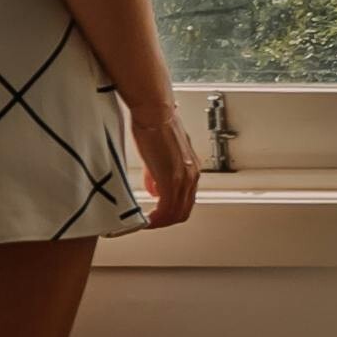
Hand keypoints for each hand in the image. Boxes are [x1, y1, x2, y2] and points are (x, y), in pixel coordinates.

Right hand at [129, 94, 204, 229]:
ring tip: (146, 222)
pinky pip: (166, 208)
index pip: (186, 200)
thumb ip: (157, 175)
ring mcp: (182, 177)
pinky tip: (146, 219)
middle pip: (183, 210)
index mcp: (190, 169)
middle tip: (150, 222)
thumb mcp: (158, 155)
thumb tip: (154, 189)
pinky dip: (157, 218)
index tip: (157, 215)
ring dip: (160, 221)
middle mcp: (191, 175)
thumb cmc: (155, 126)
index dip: (171, 212)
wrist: (155, 113)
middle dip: (166, 221)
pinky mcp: (171, 178)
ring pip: (176, 212)